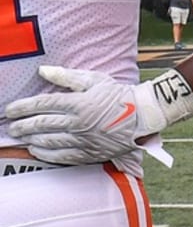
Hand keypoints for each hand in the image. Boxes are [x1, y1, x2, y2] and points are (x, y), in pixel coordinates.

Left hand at [5, 65, 192, 166]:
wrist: (145, 115)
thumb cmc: (120, 94)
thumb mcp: (96, 79)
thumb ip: (68, 76)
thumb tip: (43, 71)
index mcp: (79, 102)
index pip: (43, 104)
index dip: (23, 107)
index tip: (11, 109)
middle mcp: (78, 122)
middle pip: (42, 124)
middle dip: (22, 125)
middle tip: (11, 127)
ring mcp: (84, 139)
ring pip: (49, 141)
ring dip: (31, 139)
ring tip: (21, 137)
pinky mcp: (91, 152)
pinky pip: (63, 156)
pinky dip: (46, 154)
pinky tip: (36, 150)